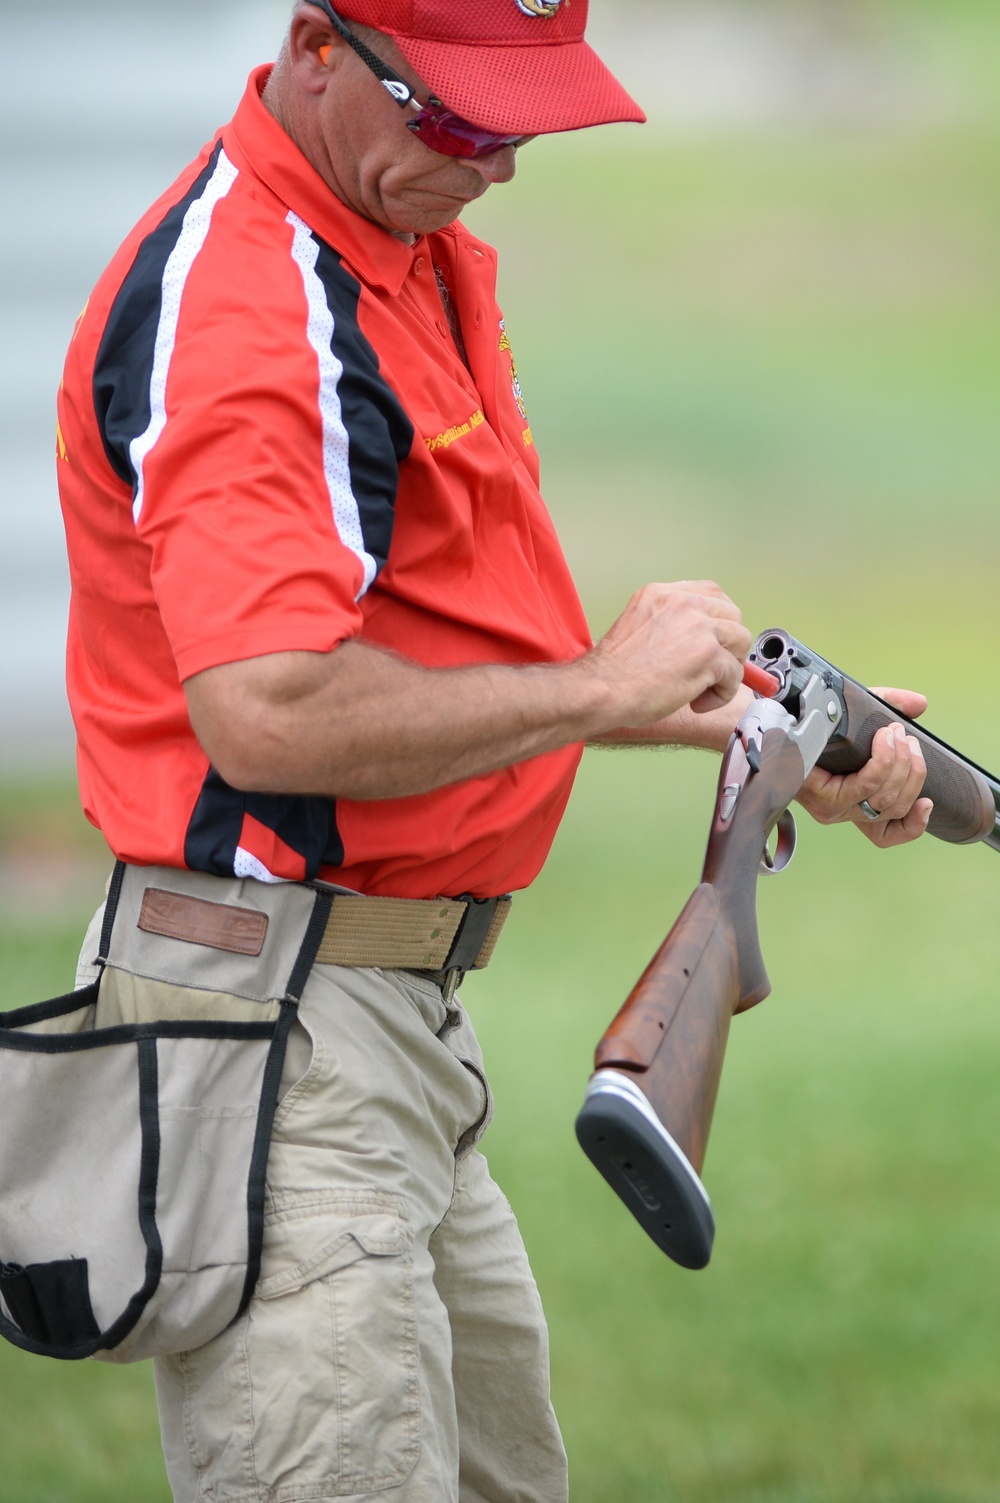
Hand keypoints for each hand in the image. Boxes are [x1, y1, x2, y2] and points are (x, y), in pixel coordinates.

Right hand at [586, 581, 752, 729]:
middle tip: (712, 669)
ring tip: (703, 689)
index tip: (714, 640)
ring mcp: (699, 627)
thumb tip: (706, 641)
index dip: (718, 620)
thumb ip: (670, 625)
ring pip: (740, 642)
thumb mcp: (640, 626)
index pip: (710, 593)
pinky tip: (697, 703)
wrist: (602, 689)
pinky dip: (721, 694)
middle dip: (729, 644)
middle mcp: (683, 603)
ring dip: (728, 670)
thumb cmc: (614, 672)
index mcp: (662, 594)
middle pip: (732, 615)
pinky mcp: (709, 655)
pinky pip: (735, 674)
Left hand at [795, 688, 932, 847]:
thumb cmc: (815, 724)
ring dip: (899, 761)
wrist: (775, 722)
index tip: (928, 801)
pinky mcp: (822, 798)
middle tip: (905, 737)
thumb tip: (921, 704)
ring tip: (894, 733)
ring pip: (884, 795)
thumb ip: (890, 706)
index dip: (915, 824)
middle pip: (896, 805)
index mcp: (855, 804)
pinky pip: (866, 785)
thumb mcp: (860, 716)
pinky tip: (887, 745)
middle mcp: (845, 812)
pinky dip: (882, 763)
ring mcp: (833, 808)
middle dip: (912, 769)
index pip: (890, 834)